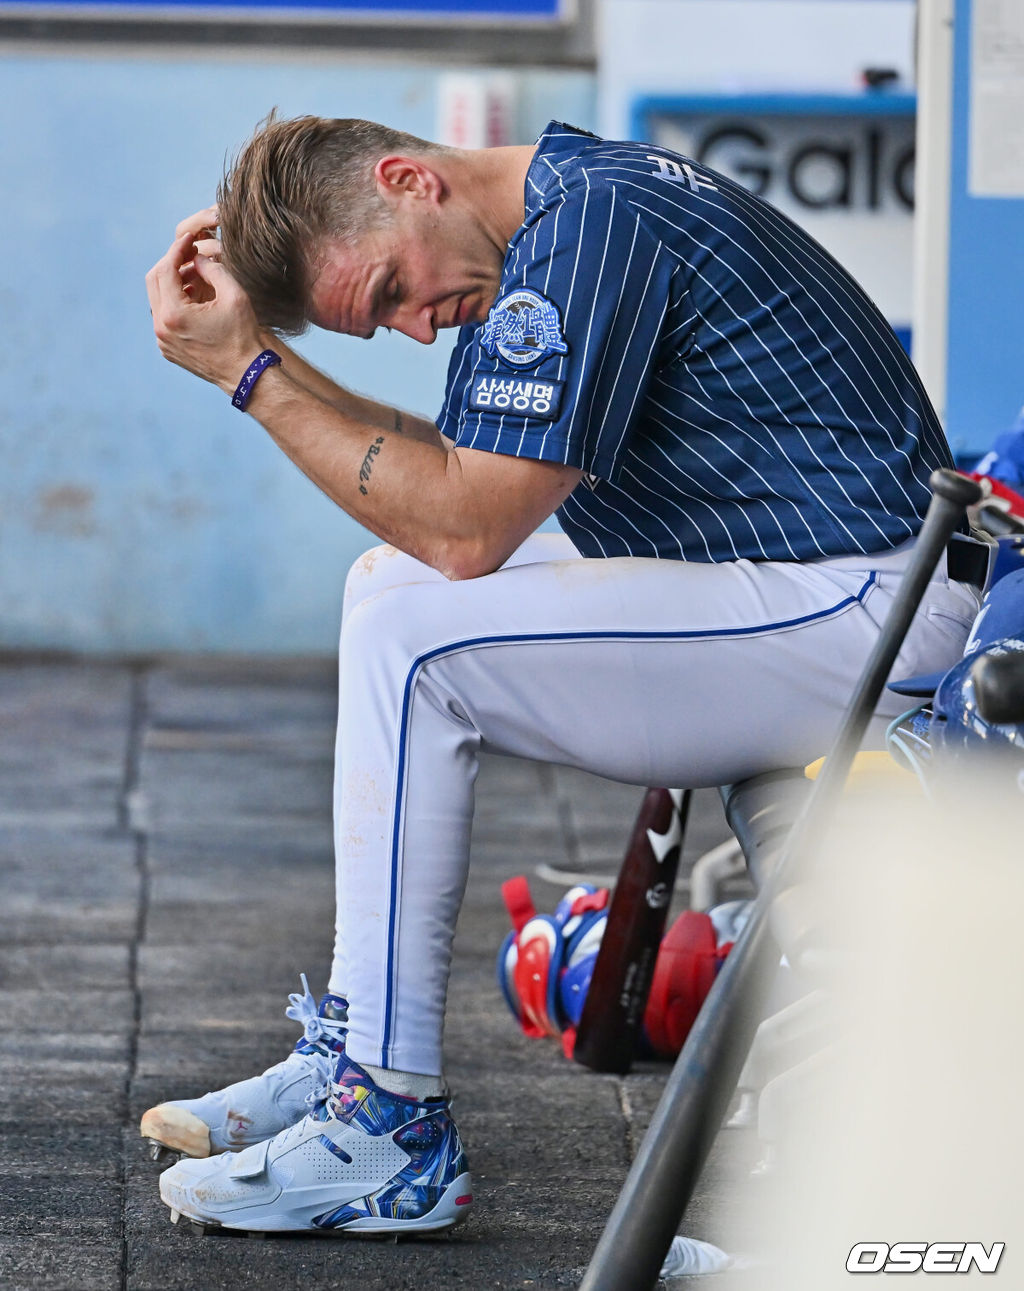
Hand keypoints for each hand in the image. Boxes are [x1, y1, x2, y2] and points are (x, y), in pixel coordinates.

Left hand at [146, 225, 263, 394]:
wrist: (247, 374)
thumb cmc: (244, 336)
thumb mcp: (234, 295)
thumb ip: (212, 269)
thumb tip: (196, 258)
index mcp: (174, 314)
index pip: (165, 269)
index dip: (177, 249)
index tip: (189, 239)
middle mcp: (162, 328)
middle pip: (154, 281)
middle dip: (170, 263)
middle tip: (189, 255)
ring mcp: (162, 341)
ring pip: (156, 299)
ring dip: (172, 283)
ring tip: (194, 276)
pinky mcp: (167, 349)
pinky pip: (162, 316)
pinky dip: (173, 302)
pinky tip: (193, 298)